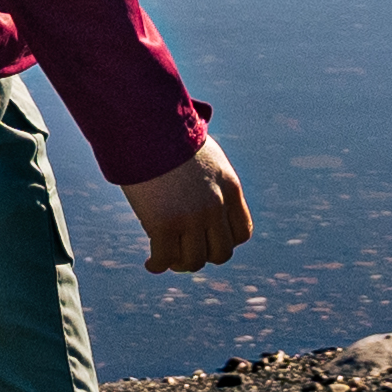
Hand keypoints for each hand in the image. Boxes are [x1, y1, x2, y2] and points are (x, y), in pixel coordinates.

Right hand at [121, 138, 253, 273]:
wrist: (149, 126)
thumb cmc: (170, 137)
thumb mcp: (205, 157)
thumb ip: (210, 181)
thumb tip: (199, 198)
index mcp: (229, 188)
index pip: (242, 233)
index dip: (225, 242)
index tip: (208, 240)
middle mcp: (215, 205)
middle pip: (221, 252)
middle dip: (204, 256)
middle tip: (185, 252)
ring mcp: (191, 217)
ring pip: (195, 261)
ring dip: (180, 263)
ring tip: (167, 258)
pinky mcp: (164, 224)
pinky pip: (165, 259)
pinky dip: (158, 265)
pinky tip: (151, 263)